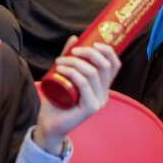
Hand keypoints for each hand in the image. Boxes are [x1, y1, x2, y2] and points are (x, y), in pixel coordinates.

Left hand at [34, 36, 119, 153]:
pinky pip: (84, 84)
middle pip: (104, 66)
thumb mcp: (64, 74)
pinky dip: (72, 73)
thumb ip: (69, 58)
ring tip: (59, 62)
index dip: (108, 51)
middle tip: (72, 51)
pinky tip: (60, 69)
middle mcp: (104, 93)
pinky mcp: (90, 107)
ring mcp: (98, 101)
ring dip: (74, 62)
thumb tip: (75, 38)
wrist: (49, 123)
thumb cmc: (57, 99)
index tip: (92, 43)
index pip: (114, 65)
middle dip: (88, 53)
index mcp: (102, 85)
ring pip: (92, 73)